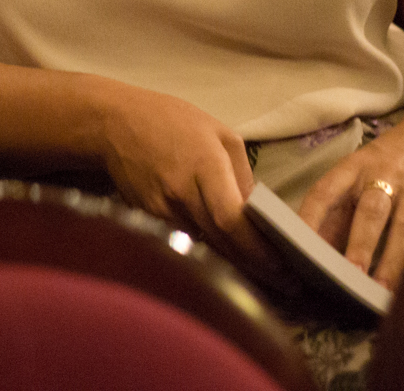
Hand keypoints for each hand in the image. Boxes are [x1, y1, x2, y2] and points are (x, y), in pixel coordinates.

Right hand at [94, 82, 284, 282]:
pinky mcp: (149, 220)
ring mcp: (161, 210)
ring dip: (237, 265)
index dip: (257, 248)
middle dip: (257, 267)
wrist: (114, 123)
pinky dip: (211, 254)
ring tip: (268, 276)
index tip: (284, 265)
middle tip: (289, 282)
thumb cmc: (171, 121)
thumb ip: (243, 174)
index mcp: (204, 166)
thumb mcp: (219, 133)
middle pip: (221, 242)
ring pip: (206, 248)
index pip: (230, 219)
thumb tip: (259, 214)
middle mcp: (181, 193)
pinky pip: (187, 242)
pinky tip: (231, 259)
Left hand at [296, 112, 403, 288]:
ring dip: (391, 260)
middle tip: (348, 273)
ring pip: (402, 227)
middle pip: (369, 212)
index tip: (298, 245)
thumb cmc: (387, 162)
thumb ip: (340, 211)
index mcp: (352, 167)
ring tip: (381, 289)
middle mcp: (381, 176)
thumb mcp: (358, 174)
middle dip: (359, 244)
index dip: (311, 217)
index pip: (325, 192)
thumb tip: (317, 254)